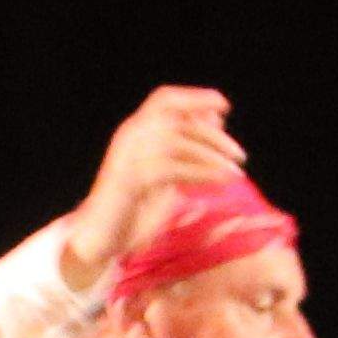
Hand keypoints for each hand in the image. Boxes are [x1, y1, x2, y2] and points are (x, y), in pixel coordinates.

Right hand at [56, 85, 245, 291]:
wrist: (98, 239)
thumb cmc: (133, 209)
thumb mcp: (165, 175)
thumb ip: (186, 150)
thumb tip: (215, 121)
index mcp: (135, 131)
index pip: (165, 99)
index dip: (195, 97)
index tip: (224, 106)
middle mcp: (129, 137)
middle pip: (176, 119)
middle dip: (213, 134)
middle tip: (240, 154)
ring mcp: (126, 156)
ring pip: (176, 142)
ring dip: (212, 155)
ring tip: (236, 172)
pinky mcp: (128, 180)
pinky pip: (172, 169)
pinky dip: (202, 173)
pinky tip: (221, 182)